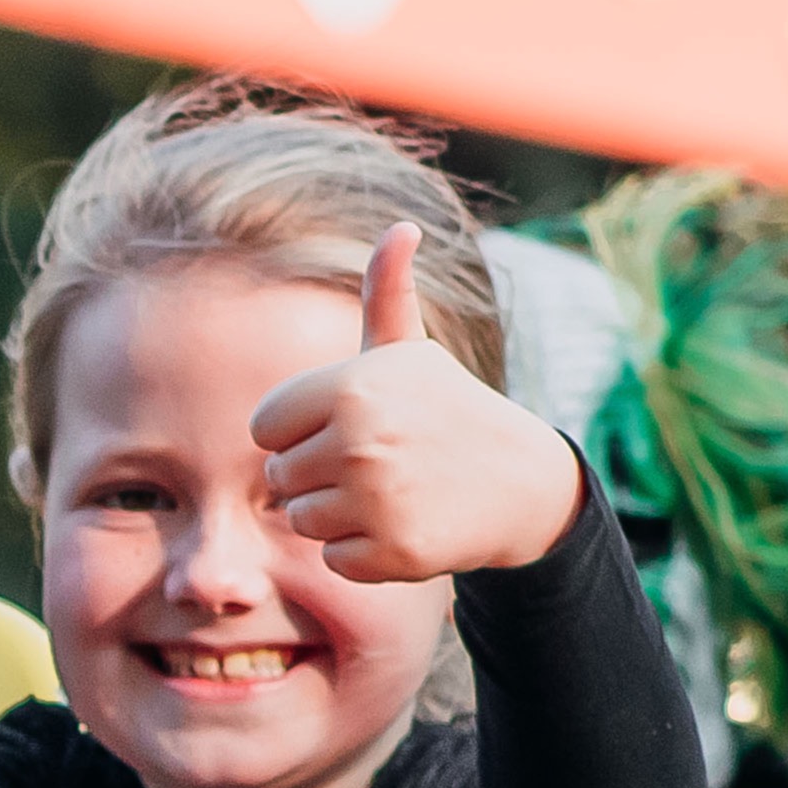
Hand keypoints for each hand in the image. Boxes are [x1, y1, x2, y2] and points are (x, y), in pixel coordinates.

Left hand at [254, 222, 586, 582]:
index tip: (347, 428)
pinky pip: (333, 559)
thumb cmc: (449, 411)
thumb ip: (388, 293)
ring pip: (301, 522)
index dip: (298, 434)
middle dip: (318, 476)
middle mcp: (360, 440)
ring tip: (392, 492)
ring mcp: (378, 498)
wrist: (524, 483)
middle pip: (278, 479)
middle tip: (378, 464)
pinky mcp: (393, 551)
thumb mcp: (412, 352)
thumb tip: (401, 228)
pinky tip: (406, 525)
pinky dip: (363, 552)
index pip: (264, 430)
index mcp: (350, 388)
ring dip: (339, 516)